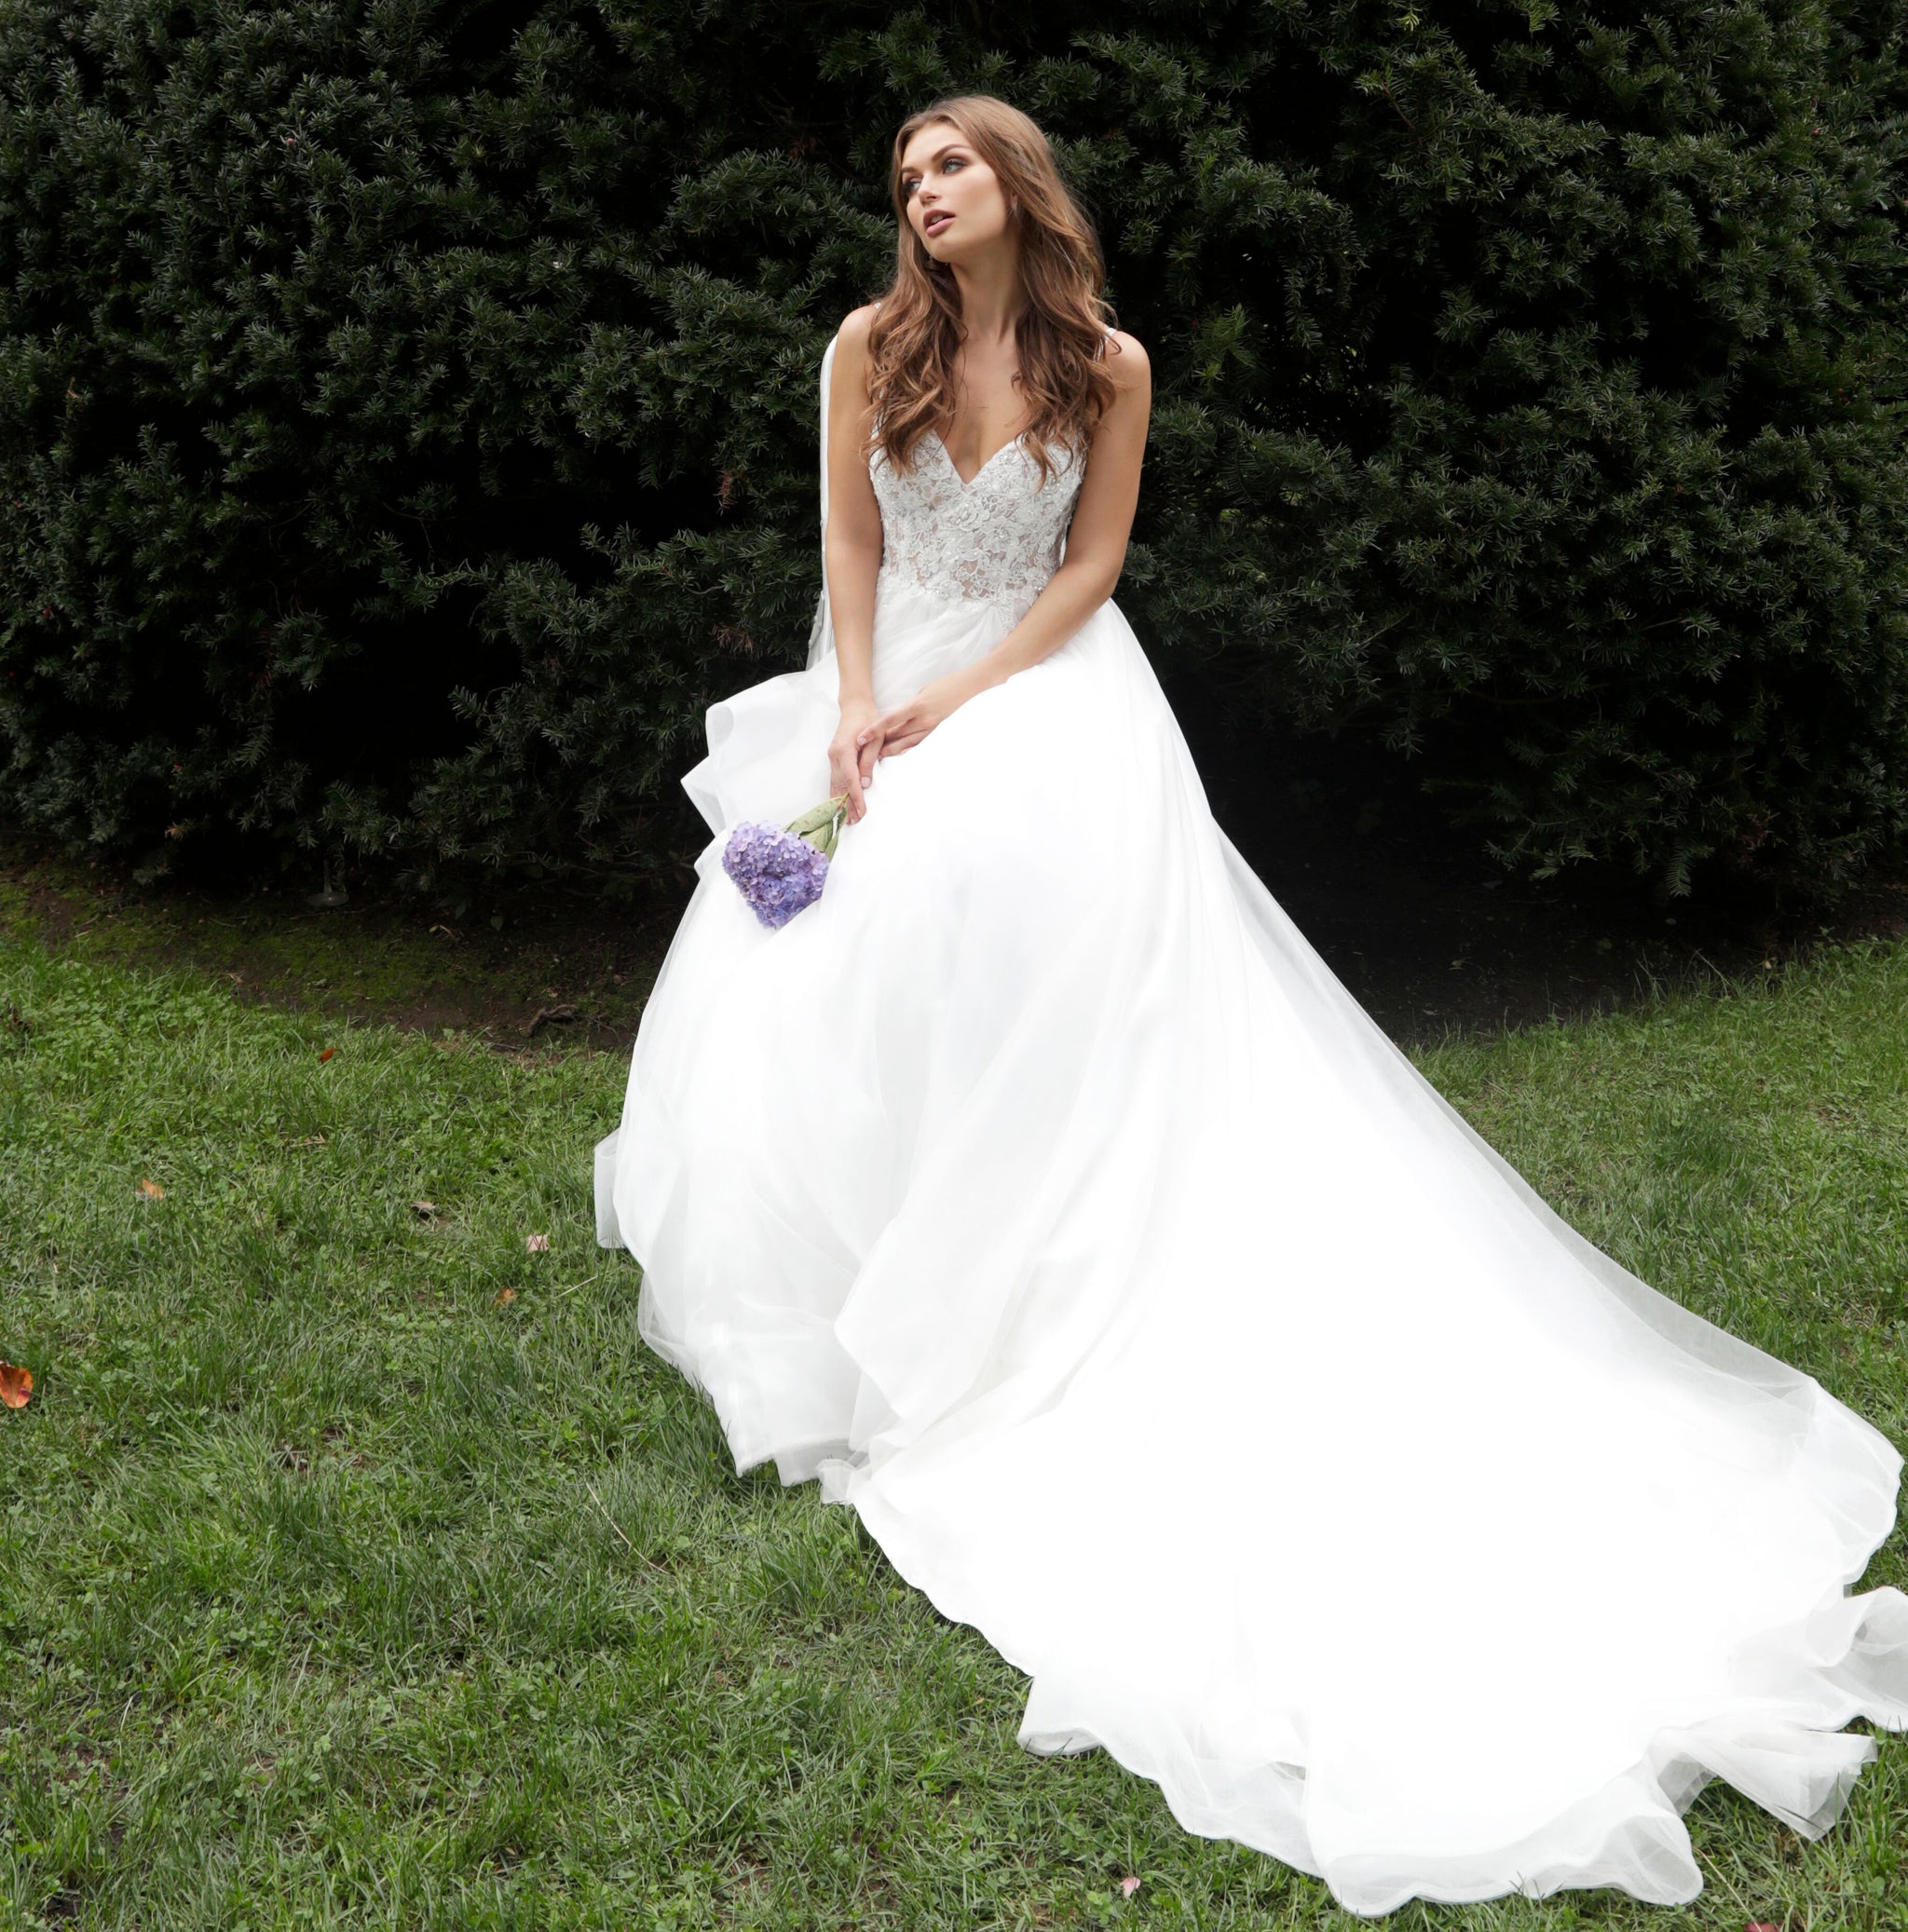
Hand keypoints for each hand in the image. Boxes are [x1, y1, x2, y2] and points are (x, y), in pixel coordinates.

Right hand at [828, 695, 881, 821]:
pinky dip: (837, 793)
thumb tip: (865, 784)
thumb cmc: (868, 720)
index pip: (851, 780)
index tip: (862, 812)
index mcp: (844, 751)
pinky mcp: (834, 758)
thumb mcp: (875, 740)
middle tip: (854, 822)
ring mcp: (832, 757)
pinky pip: (834, 780)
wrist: (855, 706)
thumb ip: (869, 761)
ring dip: (841, 802)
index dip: (856, 798)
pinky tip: (839, 805)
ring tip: (848, 819)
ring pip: (835, 785)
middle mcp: (834, 756)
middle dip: (848, 805)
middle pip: (840, 786)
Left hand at [860, 671, 985, 762]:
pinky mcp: (938, 732)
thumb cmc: (945, 685)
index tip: (861, 737)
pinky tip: (898, 754)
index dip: (874, 730)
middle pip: (896, 735)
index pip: (890, 720)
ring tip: (876, 757)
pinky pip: (919, 744)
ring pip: (907, 743)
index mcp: (917, 706)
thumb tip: (898, 718)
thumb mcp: (923, 692)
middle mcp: (924, 720)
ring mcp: (932, 728)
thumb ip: (910, 707)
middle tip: (863, 751)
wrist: (970, 688)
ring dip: (891, 750)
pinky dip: (907, 749)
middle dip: (879, 743)